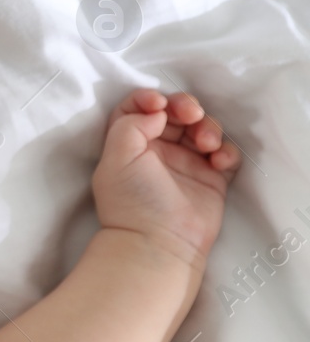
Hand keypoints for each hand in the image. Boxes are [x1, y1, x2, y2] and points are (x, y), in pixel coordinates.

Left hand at [92, 89, 239, 266]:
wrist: (160, 243)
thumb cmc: (133, 201)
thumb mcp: (116, 157)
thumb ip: (130, 124)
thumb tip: (156, 112)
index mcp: (130, 144)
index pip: (138, 109)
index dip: (149, 99)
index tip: (158, 105)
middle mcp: (157, 151)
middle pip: (175, 114)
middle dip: (186, 106)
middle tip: (191, 114)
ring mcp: (186, 164)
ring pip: (202, 129)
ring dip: (208, 128)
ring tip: (206, 144)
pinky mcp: (211, 178)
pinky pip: (225, 154)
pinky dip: (226, 151)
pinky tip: (218, 161)